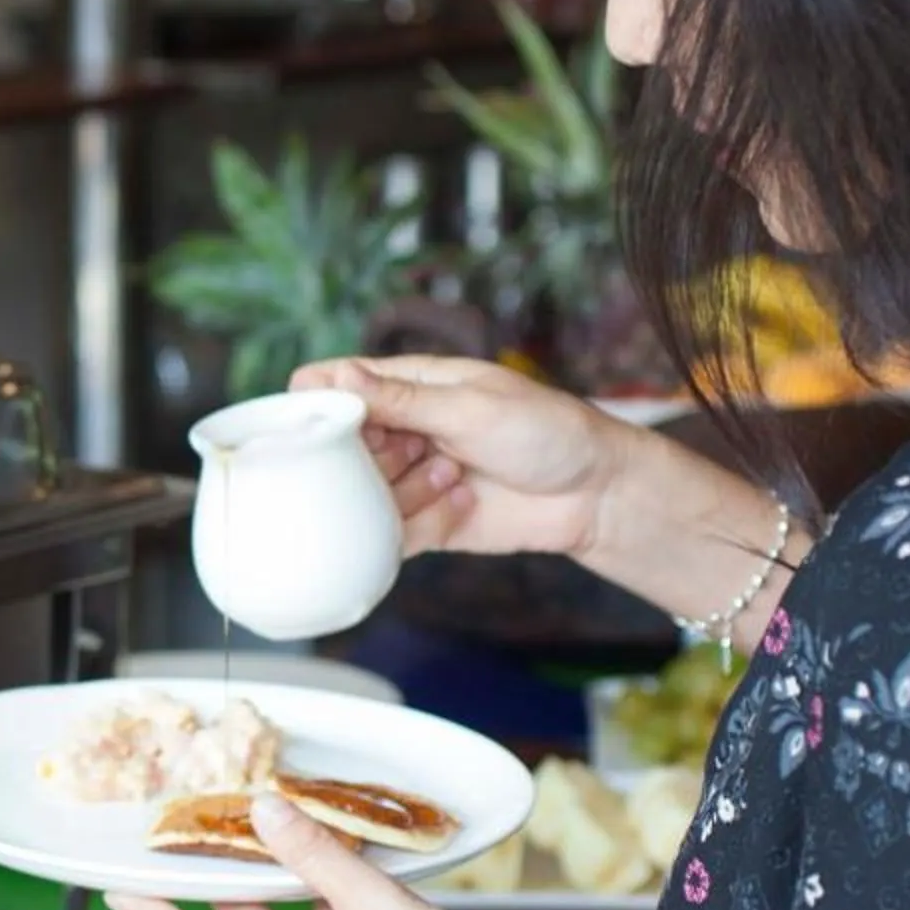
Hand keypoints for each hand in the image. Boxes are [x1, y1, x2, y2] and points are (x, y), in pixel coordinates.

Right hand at [291, 354, 634, 564]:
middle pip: (341, 446)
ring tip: (453, 475)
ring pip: (363, 492)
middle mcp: (404, 430)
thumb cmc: (545, 431)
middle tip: (408, 451)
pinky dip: (417, 524)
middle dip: (366, 455)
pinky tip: (461, 504)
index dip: (317, 402)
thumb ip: (399, 399)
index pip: (338, 385)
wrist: (596, 495)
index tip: (314, 423)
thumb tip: (333, 377)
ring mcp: (412, 477)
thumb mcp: (470, 406)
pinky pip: (391, 532)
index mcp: (411, 385)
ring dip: (403, 488)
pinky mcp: (426, 523)